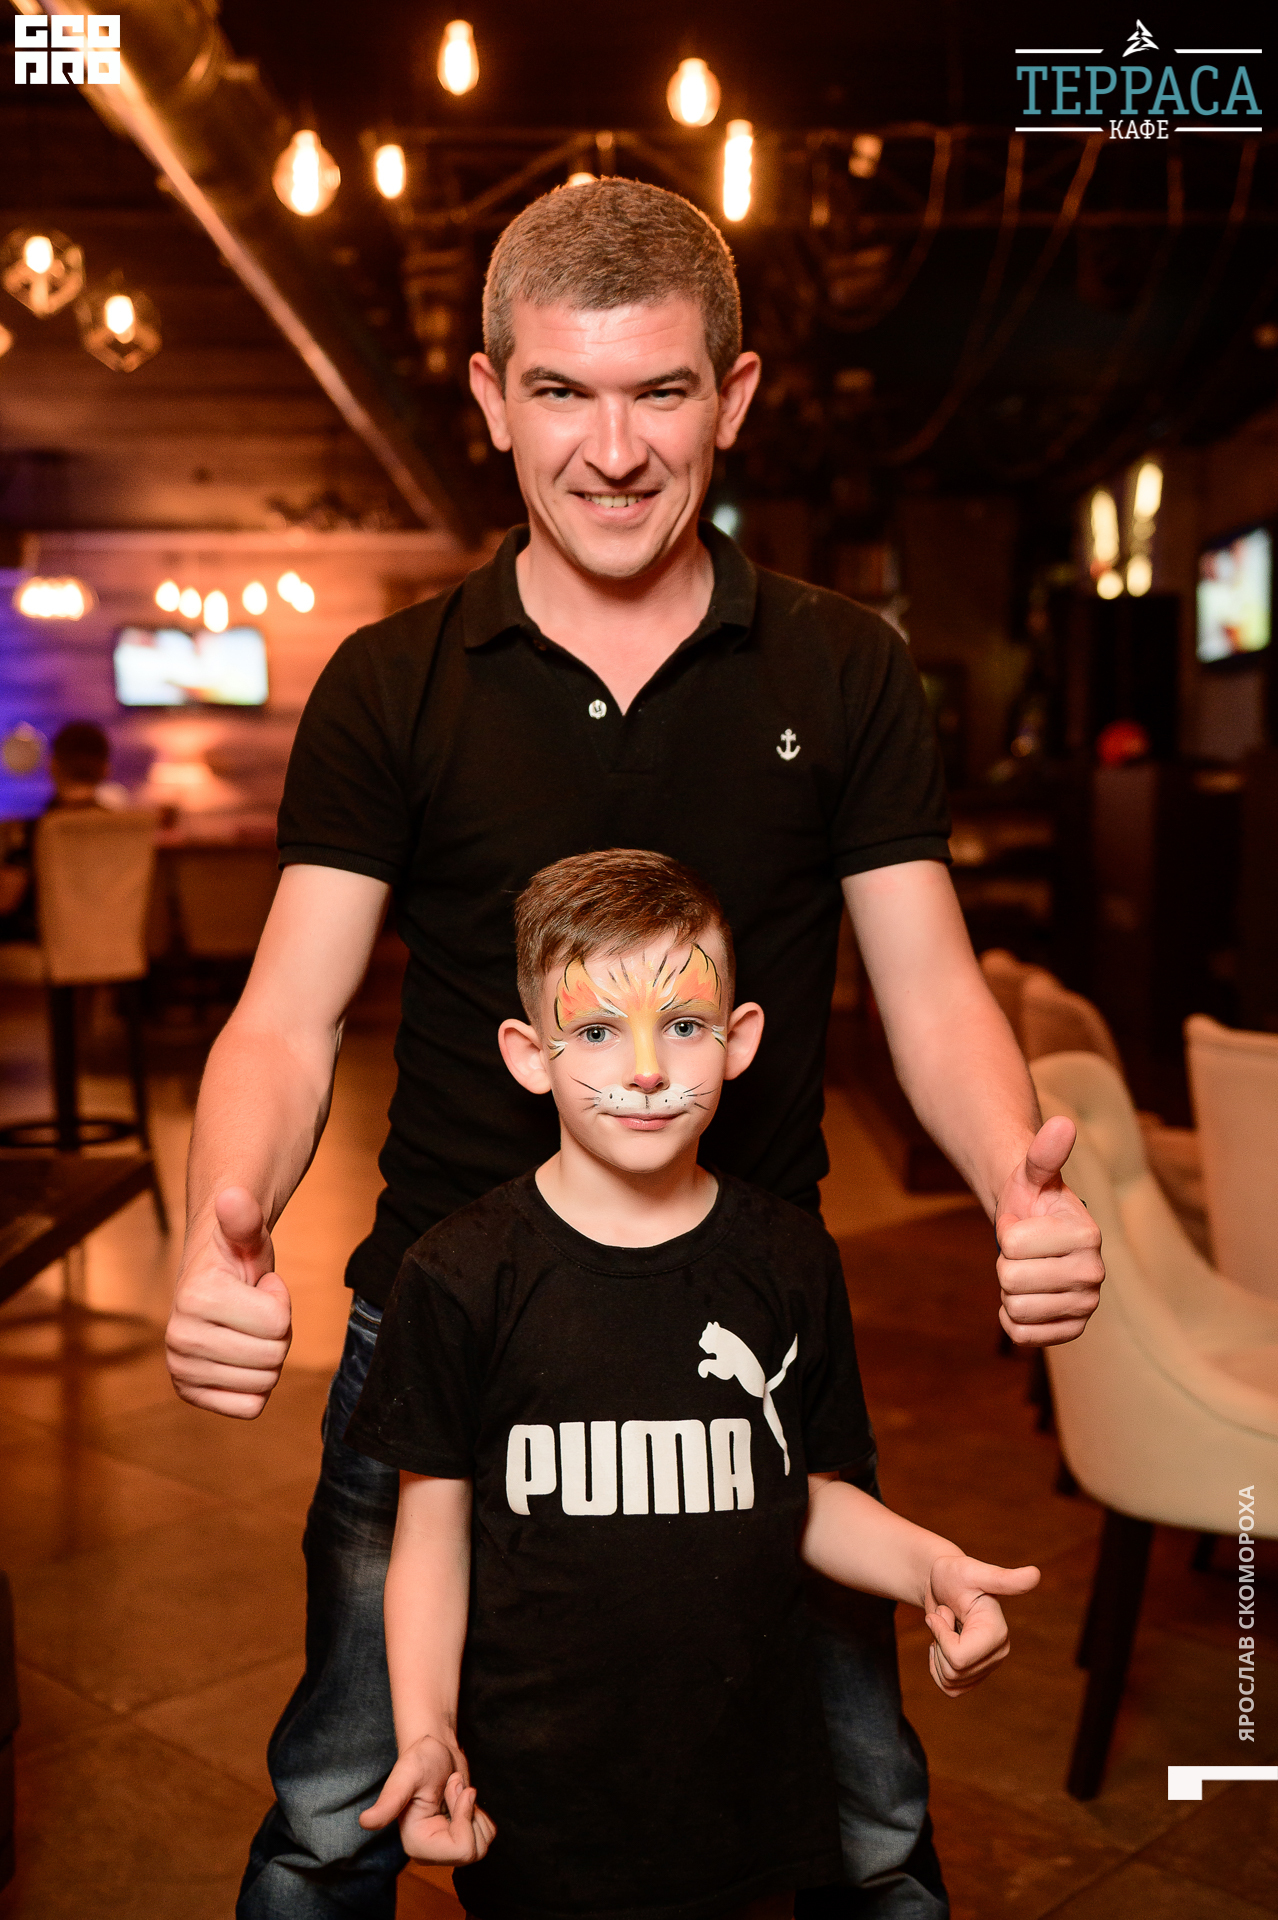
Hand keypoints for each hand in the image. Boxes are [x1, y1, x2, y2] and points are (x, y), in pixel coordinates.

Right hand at [165, 1187, 291, 1418]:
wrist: (213, 1281)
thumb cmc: (236, 1257)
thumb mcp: (247, 1234)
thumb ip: (244, 1217)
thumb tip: (232, 1196)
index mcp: (195, 1299)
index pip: (279, 1324)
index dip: (279, 1301)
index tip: (257, 1286)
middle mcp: (179, 1339)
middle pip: (274, 1356)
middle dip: (276, 1331)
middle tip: (253, 1310)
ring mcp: (180, 1370)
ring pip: (265, 1383)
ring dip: (266, 1356)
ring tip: (246, 1329)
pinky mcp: (190, 1394)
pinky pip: (250, 1408)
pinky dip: (256, 1386)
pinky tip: (240, 1358)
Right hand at [359, 1734, 496, 1862]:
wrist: (435, 1749)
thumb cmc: (420, 1757)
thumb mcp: (406, 1776)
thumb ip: (389, 1801)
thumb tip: (365, 1822)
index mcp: (416, 1844)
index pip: (462, 1850)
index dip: (465, 1817)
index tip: (453, 1788)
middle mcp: (431, 1852)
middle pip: (474, 1850)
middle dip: (470, 1812)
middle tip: (453, 1787)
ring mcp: (446, 1847)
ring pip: (482, 1845)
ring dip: (474, 1811)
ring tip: (455, 1791)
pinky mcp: (459, 1839)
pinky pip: (485, 1836)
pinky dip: (480, 1814)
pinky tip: (461, 1799)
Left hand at [923, 1555, 1039, 1695]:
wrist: (941, 1584)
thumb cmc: (954, 1574)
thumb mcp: (972, 1572)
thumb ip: (1002, 1579)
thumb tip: (1035, 1574)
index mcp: (998, 1632)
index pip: (959, 1657)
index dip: (942, 1636)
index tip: (943, 1611)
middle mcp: (998, 1652)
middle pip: (953, 1671)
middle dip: (939, 1642)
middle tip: (945, 1615)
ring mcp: (987, 1666)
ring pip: (950, 1681)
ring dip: (938, 1653)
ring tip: (946, 1627)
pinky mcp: (975, 1675)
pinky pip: (949, 1688)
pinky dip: (937, 1669)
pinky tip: (942, 1645)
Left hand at [995, 1116, 1103, 1346]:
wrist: (1034, 1230)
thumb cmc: (1033, 1198)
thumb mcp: (1032, 1171)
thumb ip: (1044, 1152)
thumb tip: (1061, 1124)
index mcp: (1089, 1237)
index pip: (1012, 1244)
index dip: (1007, 1232)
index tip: (1025, 1223)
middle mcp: (1095, 1275)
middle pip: (1011, 1280)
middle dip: (1006, 1262)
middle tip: (1024, 1251)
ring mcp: (1087, 1306)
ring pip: (1014, 1309)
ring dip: (1009, 1289)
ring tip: (1028, 1270)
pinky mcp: (1072, 1331)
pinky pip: (1021, 1335)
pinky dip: (1011, 1317)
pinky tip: (1026, 1298)